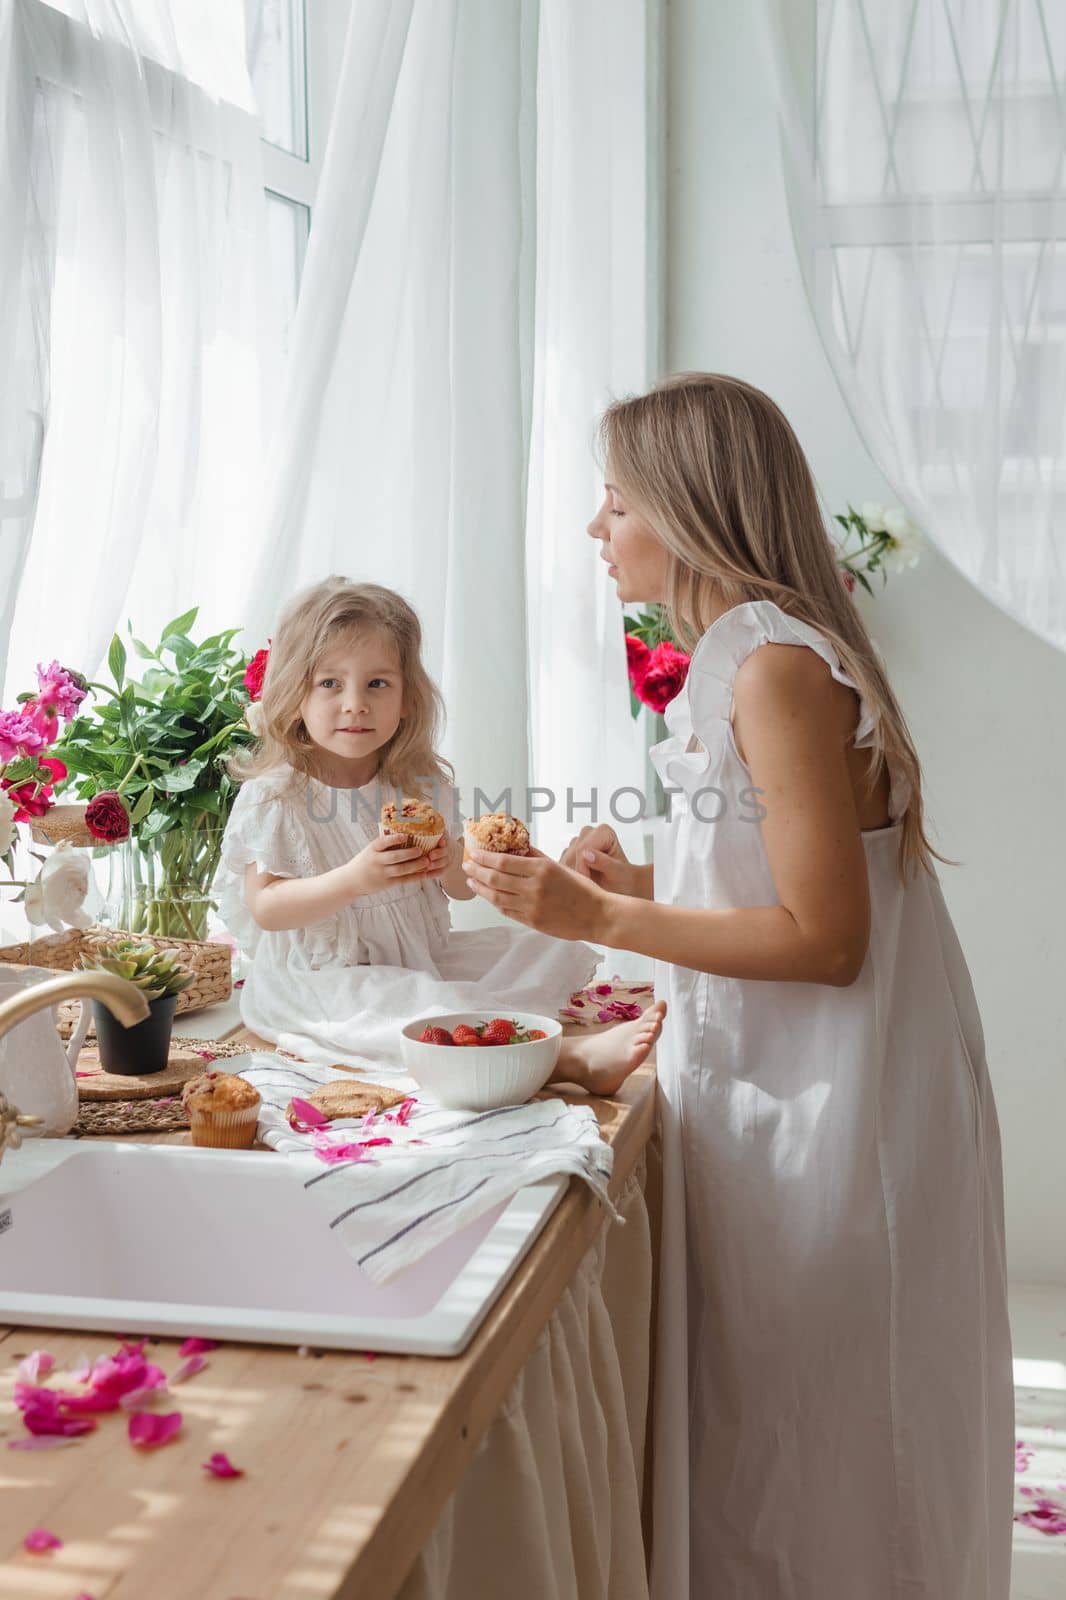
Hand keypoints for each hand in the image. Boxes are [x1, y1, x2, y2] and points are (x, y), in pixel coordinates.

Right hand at [348, 835, 439, 896]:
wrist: (352, 880)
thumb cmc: (366, 861)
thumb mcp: (370, 850)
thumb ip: (384, 843)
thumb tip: (405, 830)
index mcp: (372, 849)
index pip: (382, 842)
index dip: (394, 839)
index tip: (405, 836)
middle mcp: (376, 861)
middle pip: (394, 857)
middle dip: (408, 854)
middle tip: (420, 850)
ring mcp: (382, 873)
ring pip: (401, 870)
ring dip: (415, 865)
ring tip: (426, 861)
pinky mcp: (387, 883)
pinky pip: (404, 880)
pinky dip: (415, 876)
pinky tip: (425, 873)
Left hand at [464, 846, 610, 941]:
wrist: (597, 915)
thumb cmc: (582, 889)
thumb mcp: (560, 867)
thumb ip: (537, 858)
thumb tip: (517, 849)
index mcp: (542, 869)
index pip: (503, 862)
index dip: (484, 857)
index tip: (474, 853)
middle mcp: (534, 887)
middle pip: (495, 878)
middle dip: (476, 871)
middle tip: (467, 866)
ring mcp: (532, 906)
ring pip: (496, 897)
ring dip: (481, 888)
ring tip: (471, 882)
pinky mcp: (532, 921)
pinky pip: (506, 911)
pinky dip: (495, 902)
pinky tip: (489, 896)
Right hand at [560, 824, 639, 896]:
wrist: (619, 889)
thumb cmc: (623, 880)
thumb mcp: (618, 874)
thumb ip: (605, 863)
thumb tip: (586, 855)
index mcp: (604, 832)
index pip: (582, 849)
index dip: (584, 870)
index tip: (592, 886)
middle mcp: (588, 833)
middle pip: (571, 855)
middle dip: (577, 875)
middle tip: (591, 888)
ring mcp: (576, 843)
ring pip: (563, 862)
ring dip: (572, 878)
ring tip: (588, 885)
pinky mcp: (566, 855)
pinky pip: (558, 868)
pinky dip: (567, 878)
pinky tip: (581, 884)